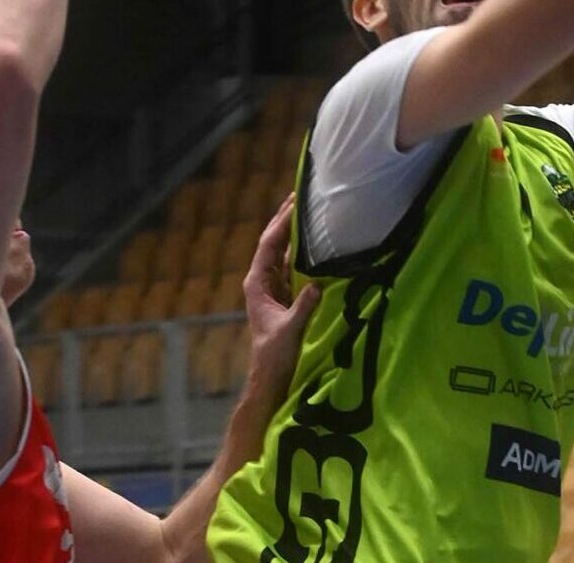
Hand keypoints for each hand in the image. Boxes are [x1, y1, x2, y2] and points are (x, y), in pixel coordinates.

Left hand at [242, 196, 319, 401]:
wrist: (270, 377)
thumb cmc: (274, 356)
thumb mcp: (289, 330)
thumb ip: (303, 307)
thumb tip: (317, 283)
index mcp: (257, 284)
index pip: (268, 245)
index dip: (280, 223)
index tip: (294, 203)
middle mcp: (262, 281)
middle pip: (273, 243)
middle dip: (285, 220)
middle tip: (301, 195)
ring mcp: (272, 287)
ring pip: (282, 252)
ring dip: (294, 233)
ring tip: (308, 211)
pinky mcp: (284, 295)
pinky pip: (291, 266)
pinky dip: (301, 251)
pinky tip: (313, 241)